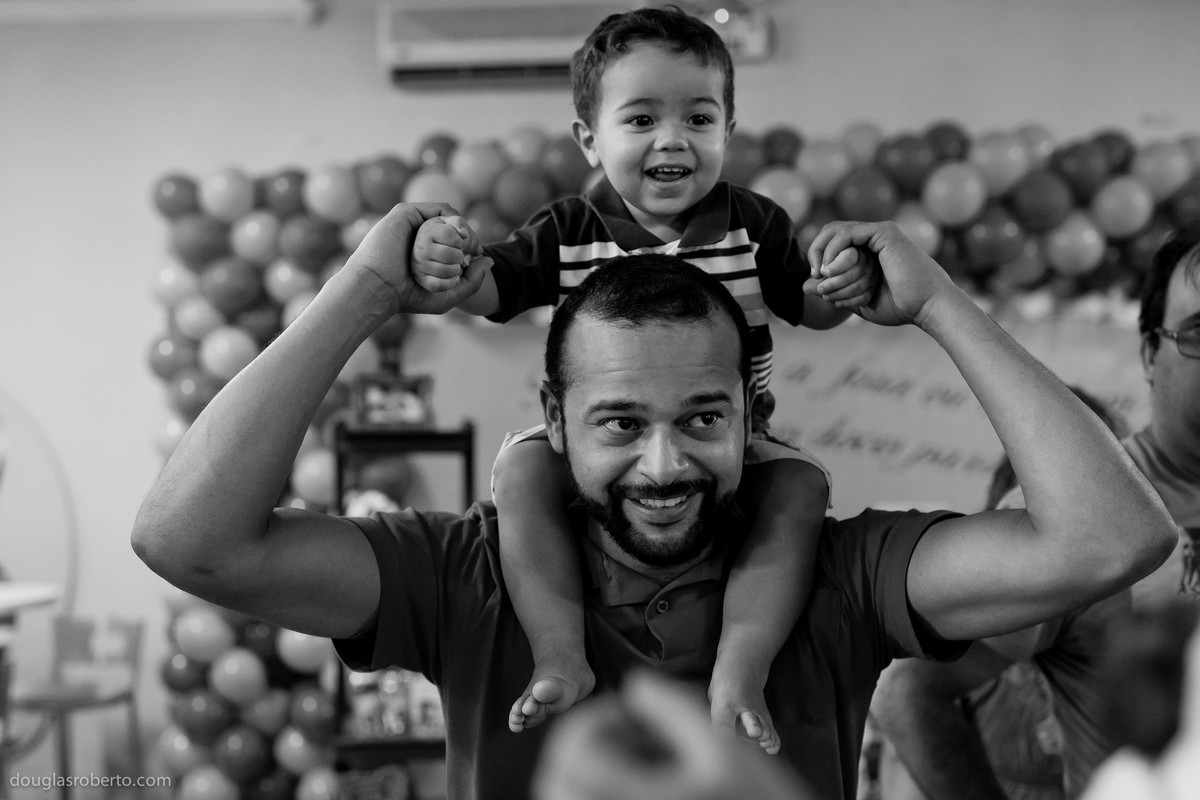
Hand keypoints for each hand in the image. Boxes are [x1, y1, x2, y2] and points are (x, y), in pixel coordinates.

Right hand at [347, 203, 492, 315]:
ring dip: (463, 230)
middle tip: (474, 250)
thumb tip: (490, 260)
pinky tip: (456, 235)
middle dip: (470, 237)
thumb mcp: (447, 296)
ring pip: (448, 218)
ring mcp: (411, 224)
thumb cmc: (407, 296)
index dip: (471, 246)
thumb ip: (471, 282)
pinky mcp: (405, 214)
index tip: (478, 256)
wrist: (377, 288)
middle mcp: (417, 237)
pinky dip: (452, 219)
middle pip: (454, 228)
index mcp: (424, 254)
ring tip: (465, 246)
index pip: (455, 242)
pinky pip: (438, 209)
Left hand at [534, 671, 808, 799]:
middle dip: (583, 745)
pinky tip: (641, 782)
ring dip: (587, 770)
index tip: (631, 711)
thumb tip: (634, 685)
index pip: (574, 750)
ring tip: (636, 757)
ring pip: (565, 798)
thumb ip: (674, 708)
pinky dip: (594, 791)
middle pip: (557, 780)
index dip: (596, 717)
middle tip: (627, 733)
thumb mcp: (725, 748)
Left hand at [805, 221, 959, 328]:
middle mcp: (873, 239)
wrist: (926, 307)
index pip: (832, 243)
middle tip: (815, 274)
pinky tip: (830, 268)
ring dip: (823, 254)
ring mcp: (879, 233)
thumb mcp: (856, 300)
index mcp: (868, 252)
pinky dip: (833, 249)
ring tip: (823, 275)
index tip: (816, 280)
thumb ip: (832, 291)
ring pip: (836, 232)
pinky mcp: (884, 232)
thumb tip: (803, 286)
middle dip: (816, 251)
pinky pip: (847, 233)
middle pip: (831, 232)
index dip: (818, 257)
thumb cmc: (900, 307)